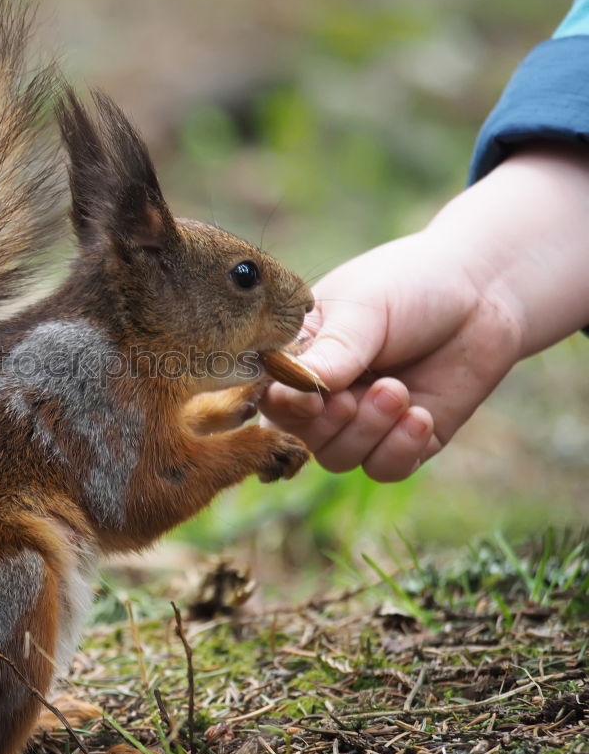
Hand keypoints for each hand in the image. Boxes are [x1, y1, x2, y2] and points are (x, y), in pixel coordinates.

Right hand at [260, 143, 588, 481]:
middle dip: (328, 423)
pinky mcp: (404, 440)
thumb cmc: (411, 285)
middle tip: (354, 397)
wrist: (484, 292)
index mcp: (299, 355)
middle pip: (301, 437)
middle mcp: (323, 393)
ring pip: (339, 457)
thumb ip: (331, 353)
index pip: (270, 396)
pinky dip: (399, 450)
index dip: (286, 405)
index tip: (312, 396)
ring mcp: (363, 419)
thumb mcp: (363, 311)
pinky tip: (422, 416)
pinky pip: (384, 468)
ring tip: (399, 392)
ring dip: (368, 432)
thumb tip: (292, 391)